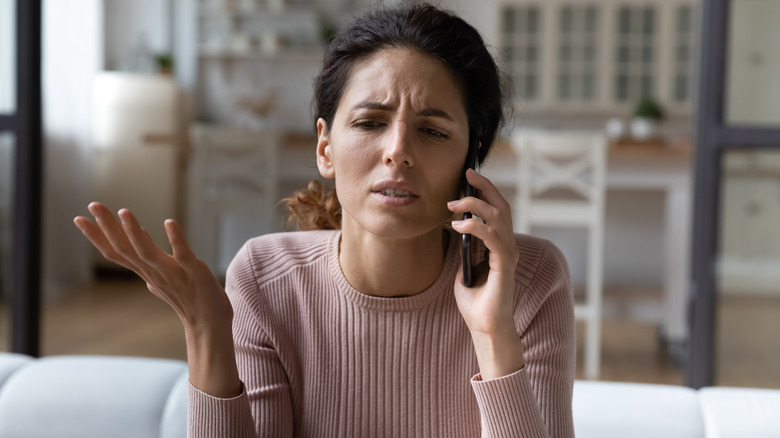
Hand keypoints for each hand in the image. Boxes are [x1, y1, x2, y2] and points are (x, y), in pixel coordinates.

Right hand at [74, 202, 242, 396]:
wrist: (209, 325)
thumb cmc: (188, 300)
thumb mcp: (163, 275)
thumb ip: (150, 258)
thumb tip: (140, 235)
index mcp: (146, 272)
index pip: (116, 253)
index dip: (97, 236)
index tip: (78, 218)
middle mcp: (154, 273)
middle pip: (124, 249)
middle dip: (107, 226)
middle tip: (92, 204)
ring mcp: (173, 274)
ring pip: (146, 253)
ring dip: (134, 233)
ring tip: (124, 211)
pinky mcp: (194, 273)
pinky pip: (183, 255)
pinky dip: (176, 239)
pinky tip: (169, 222)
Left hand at [447, 169, 523, 378]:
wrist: (485, 328)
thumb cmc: (475, 303)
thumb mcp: (463, 270)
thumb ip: (463, 251)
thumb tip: (454, 231)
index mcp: (500, 246)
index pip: (496, 210)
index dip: (485, 191)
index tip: (468, 176)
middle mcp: (508, 246)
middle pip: (502, 206)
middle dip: (485, 187)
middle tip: (467, 173)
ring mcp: (509, 255)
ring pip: (499, 217)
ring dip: (475, 206)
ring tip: (453, 204)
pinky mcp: (505, 265)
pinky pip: (493, 237)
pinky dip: (476, 227)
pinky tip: (459, 226)